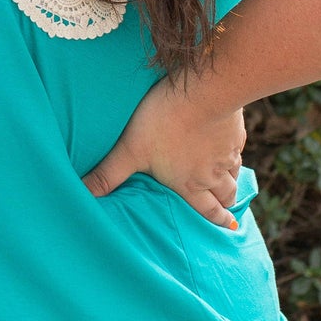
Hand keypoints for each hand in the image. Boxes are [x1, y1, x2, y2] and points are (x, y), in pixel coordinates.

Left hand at [80, 74, 246, 228]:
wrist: (203, 92)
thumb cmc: (163, 122)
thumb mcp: (130, 150)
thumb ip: (108, 174)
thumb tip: (83, 193)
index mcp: (189, 184)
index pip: (206, 209)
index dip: (216, 220)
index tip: (228, 228)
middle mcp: (212, 174)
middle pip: (227, 194)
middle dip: (227, 204)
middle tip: (229, 209)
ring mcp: (227, 152)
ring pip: (234, 173)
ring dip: (232, 180)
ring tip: (231, 183)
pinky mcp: (234, 131)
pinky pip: (238, 148)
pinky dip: (234, 152)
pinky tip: (230, 146)